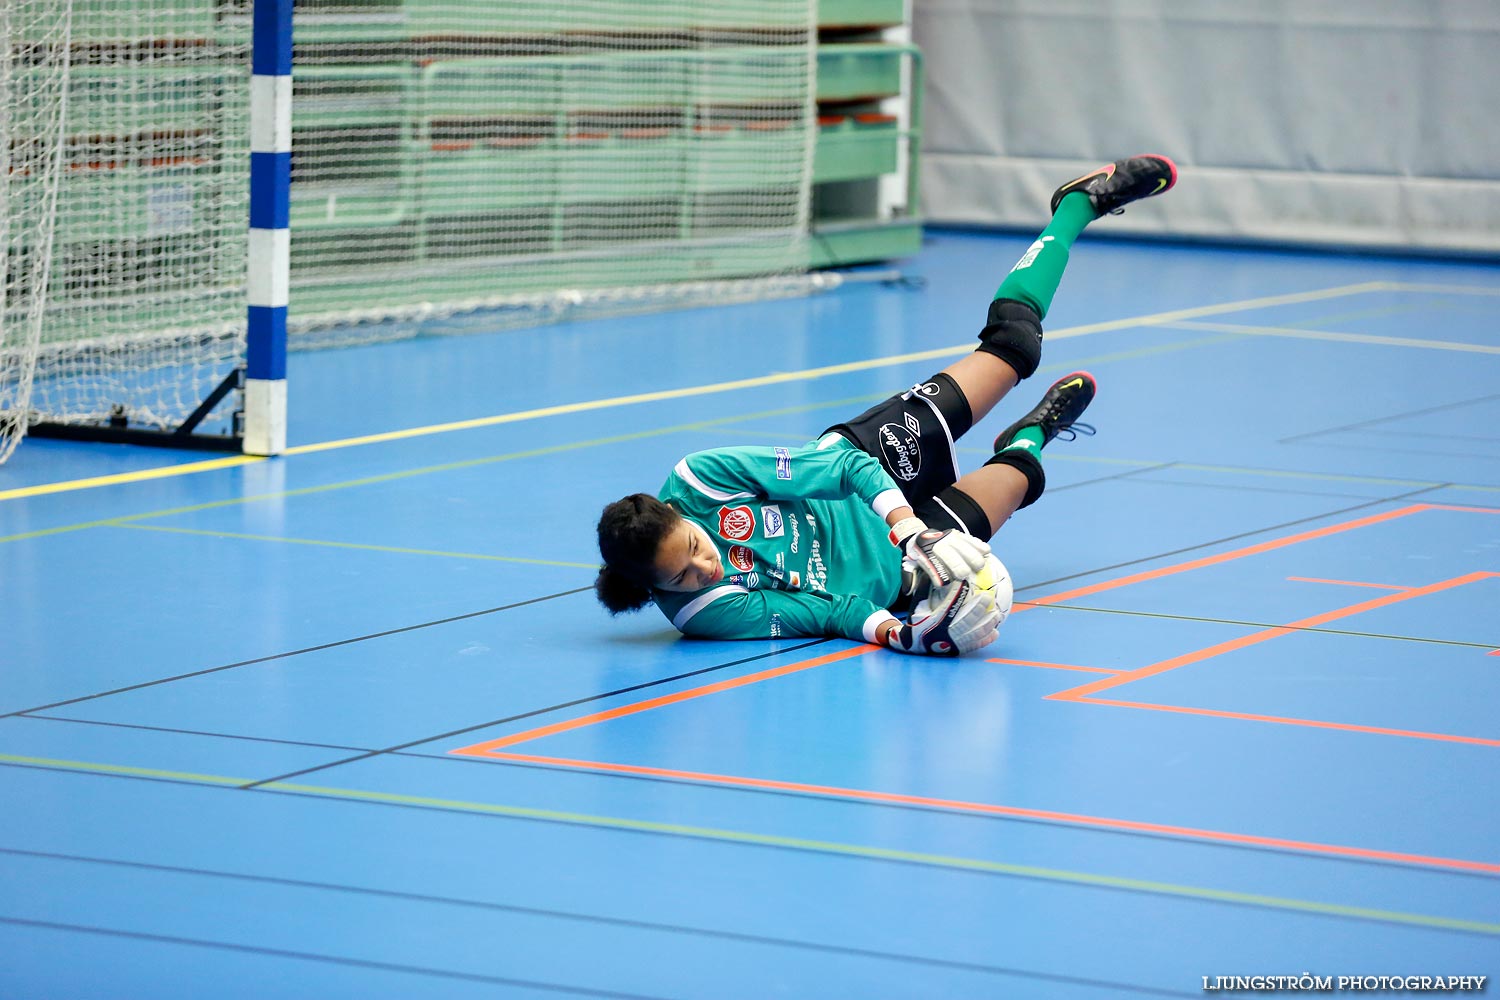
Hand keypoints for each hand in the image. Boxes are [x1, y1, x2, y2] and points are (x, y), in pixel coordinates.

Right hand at [885, 578, 1000, 655]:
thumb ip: (925, 590)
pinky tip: (996, 633)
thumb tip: (934, 573)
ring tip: (997, 614)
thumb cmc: (917, 622)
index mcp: (935, 620)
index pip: (950, 605)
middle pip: (966, 620)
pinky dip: (986, 640)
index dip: (959, 594)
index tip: (967, 583)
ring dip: (987, 624)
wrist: (913, 646)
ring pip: (974, 633)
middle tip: (988, 597)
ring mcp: (953, 643)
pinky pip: (974, 645)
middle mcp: (945, 633)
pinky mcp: (958, 650)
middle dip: (979, 608)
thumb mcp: (918, 605)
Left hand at [890, 516, 990, 590]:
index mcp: (925, 554)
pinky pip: (971, 539)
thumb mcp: (910, 566)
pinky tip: (986, 553)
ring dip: (973, 556)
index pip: (934, 566)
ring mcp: (949, 538)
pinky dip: (979, 545)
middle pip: (952, 556)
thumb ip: (909, 578)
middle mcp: (938, 545)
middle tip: (965, 575)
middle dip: (960, 566)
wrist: (920, 536)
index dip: (941, 576)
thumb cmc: (919, 556)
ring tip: (980, 566)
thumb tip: (908, 591)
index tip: (945, 584)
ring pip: (964, 546)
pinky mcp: (958, 535)